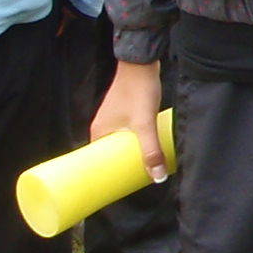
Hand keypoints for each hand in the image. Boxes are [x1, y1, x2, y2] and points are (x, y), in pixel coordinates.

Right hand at [89, 59, 168, 181]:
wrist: (142, 62)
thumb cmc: (138, 91)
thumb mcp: (145, 124)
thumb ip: (151, 150)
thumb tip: (157, 177)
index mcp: (97, 132)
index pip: (95, 164)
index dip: (104, 178)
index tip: (115, 191)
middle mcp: (101, 127)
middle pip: (108, 156)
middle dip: (119, 169)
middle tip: (133, 184)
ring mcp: (112, 119)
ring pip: (118, 145)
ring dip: (128, 156)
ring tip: (142, 169)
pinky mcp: (124, 113)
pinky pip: (125, 135)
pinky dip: (133, 144)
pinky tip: (146, 148)